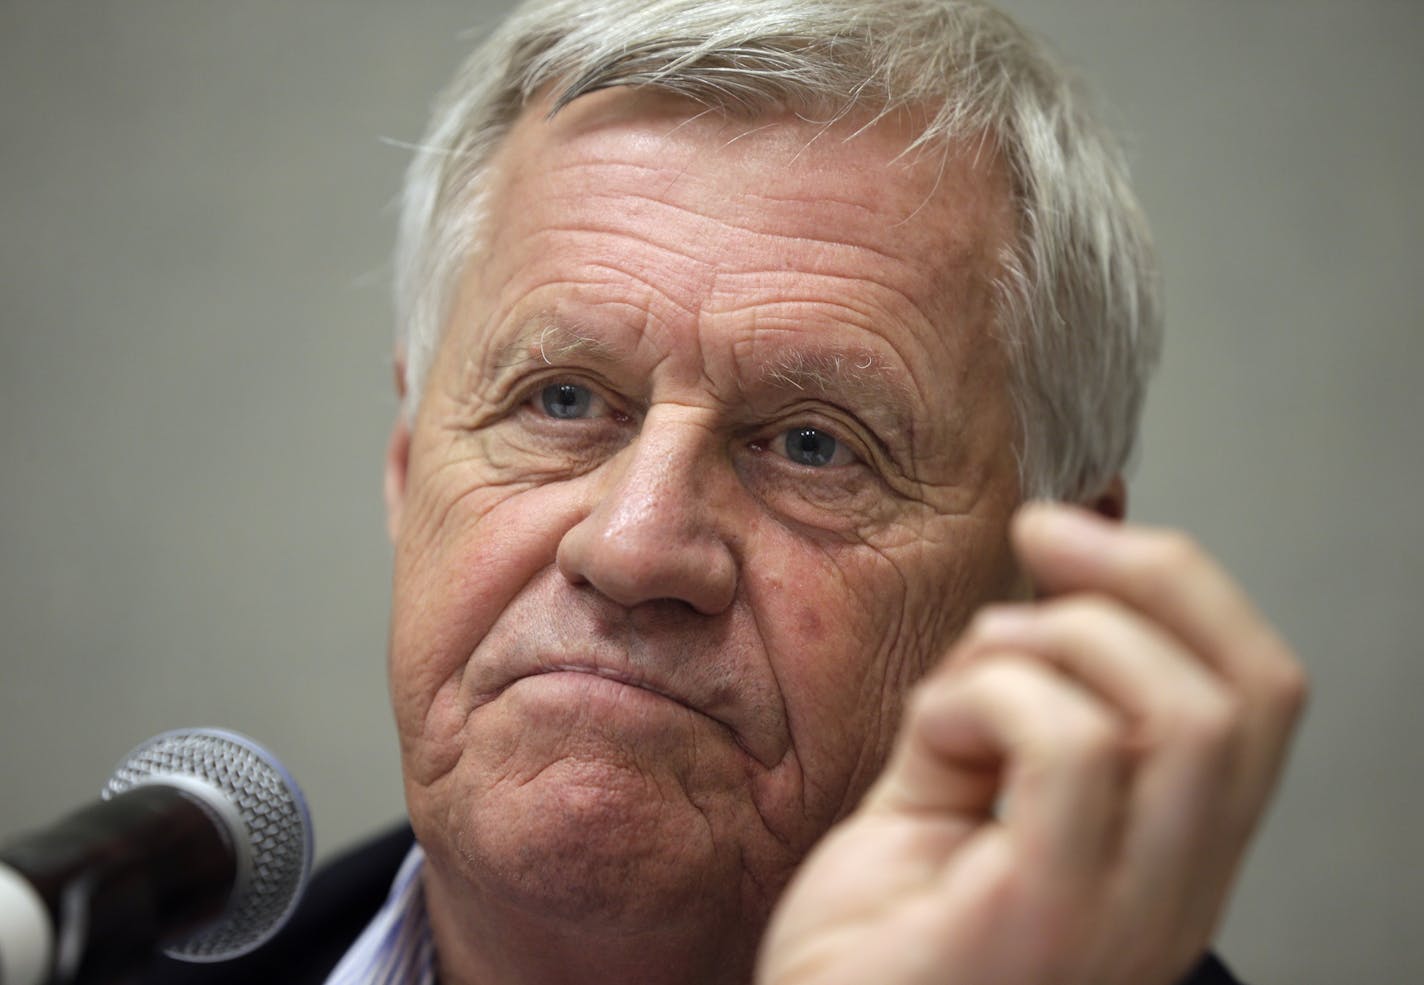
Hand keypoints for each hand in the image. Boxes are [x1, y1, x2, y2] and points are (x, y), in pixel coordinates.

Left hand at [757, 502, 1306, 984]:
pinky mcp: (1041, 921)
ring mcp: (1119, 918)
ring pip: (1178, 714)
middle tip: (1031, 545)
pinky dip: (992, 693)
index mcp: (1168, 854)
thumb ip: (1007, 706)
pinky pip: (1069, 749)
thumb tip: (1034, 595)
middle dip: (1139, 579)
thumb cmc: (878, 934)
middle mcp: (1173, 894)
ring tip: (962, 685)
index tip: (1071, 532)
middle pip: (1249, 693)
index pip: (1264, 696)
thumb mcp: (957, 792)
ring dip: (1054, 644)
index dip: (1185, 585)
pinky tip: (933, 731)